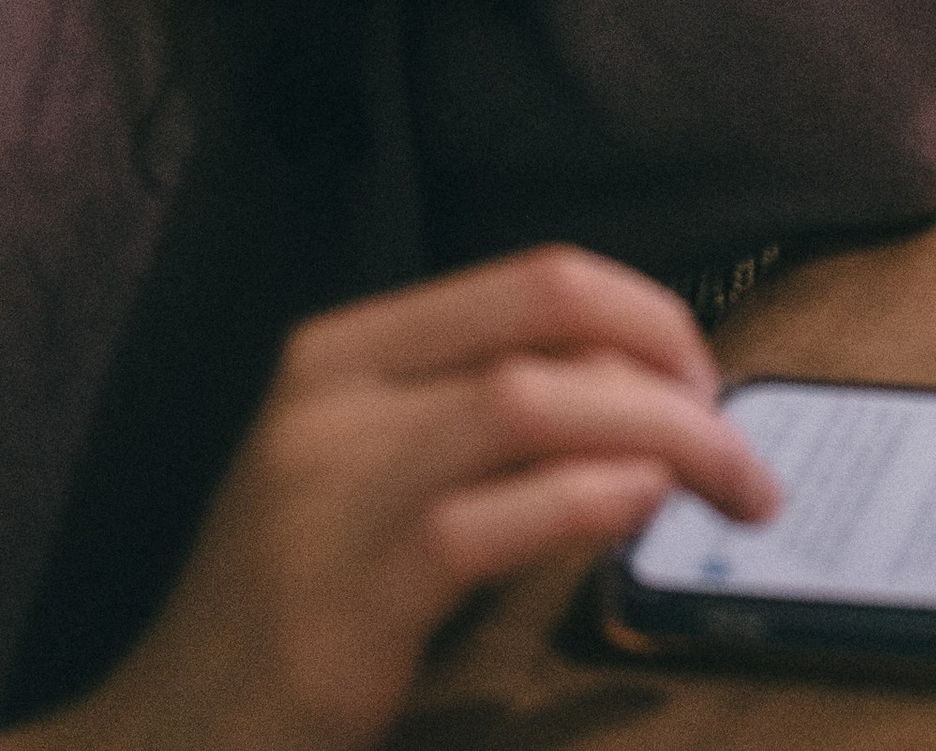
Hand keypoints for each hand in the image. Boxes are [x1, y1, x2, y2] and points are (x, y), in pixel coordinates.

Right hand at [76, 250, 775, 750]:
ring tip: (724, 483)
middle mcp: (330, 399)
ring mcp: (330, 495)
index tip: (704, 378)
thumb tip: (633, 391)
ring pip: (533, 401)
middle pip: (549, 318)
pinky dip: (590, 501)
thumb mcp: (359, 479)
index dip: (648, 313)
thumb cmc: (286, 612)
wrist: (154, 738)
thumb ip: (467, 418)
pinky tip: (639, 514)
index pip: (535, 278)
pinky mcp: (345, 602)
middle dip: (672, 358)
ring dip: (662, 433)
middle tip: (734, 437)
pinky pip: (494, 521)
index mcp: (340, 352)